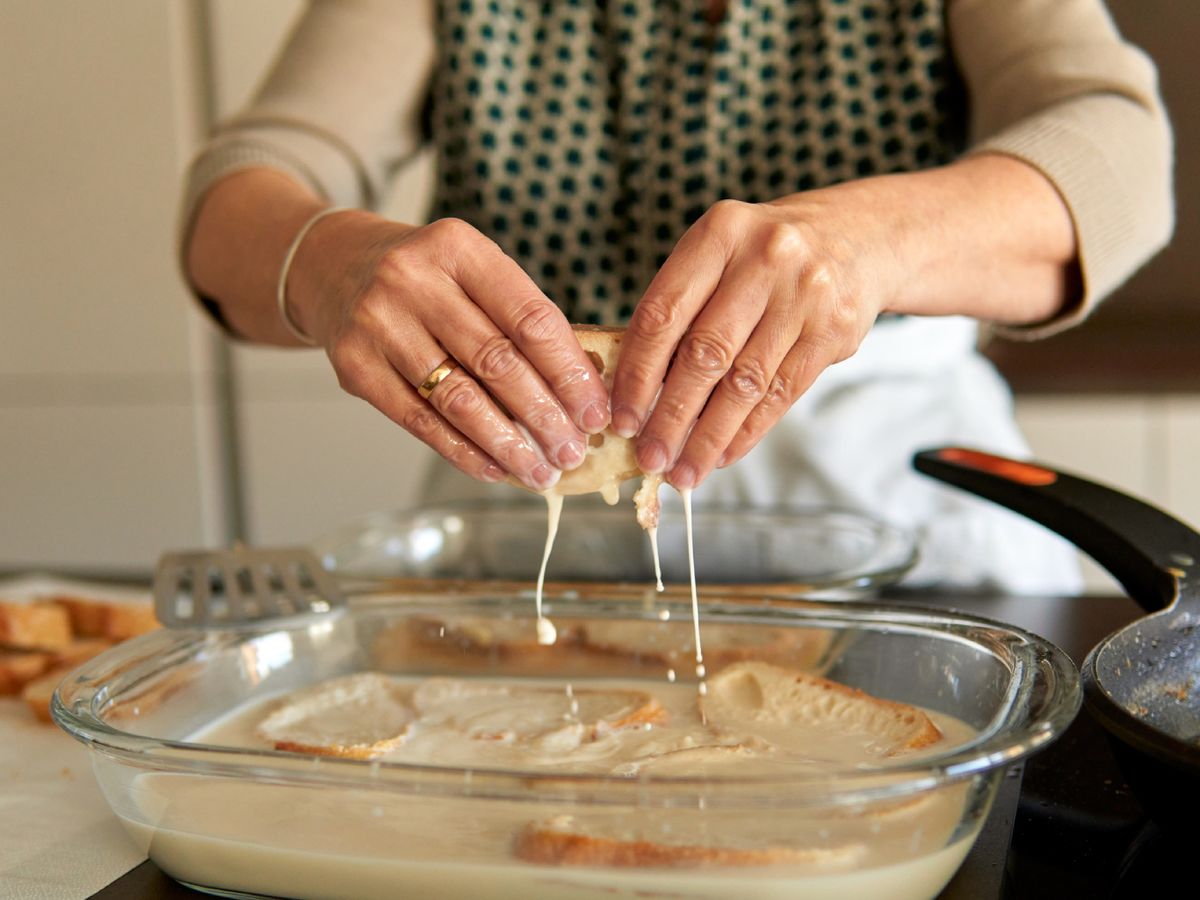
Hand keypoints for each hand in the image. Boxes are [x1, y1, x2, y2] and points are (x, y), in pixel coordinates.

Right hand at [291, 213, 610, 489]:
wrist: (333, 267)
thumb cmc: (427, 278)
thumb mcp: (471, 271)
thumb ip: (518, 318)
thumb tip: (579, 392)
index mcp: (458, 248)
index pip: (530, 318)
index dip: (569, 371)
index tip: (595, 411)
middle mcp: (413, 280)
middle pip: (497, 361)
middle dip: (544, 415)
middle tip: (573, 451)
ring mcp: (379, 323)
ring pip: (459, 398)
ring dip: (507, 443)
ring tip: (540, 470)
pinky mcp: (355, 366)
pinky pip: (419, 420)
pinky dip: (462, 451)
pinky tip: (493, 469)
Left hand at [609, 192, 886, 490]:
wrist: (857, 238)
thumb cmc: (763, 258)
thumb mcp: (719, 256)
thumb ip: (681, 310)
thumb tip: (638, 397)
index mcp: (719, 233)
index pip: (663, 314)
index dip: (637, 373)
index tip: (621, 419)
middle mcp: (765, 258)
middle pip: (704, 354)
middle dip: (670, 417)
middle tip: (649, 459)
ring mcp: (806, 294)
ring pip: (744, 383)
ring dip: (708, 437)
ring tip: (683, 471)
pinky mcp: (834, 329)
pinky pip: (781, 394)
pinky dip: (747, 431)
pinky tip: (723, 455)